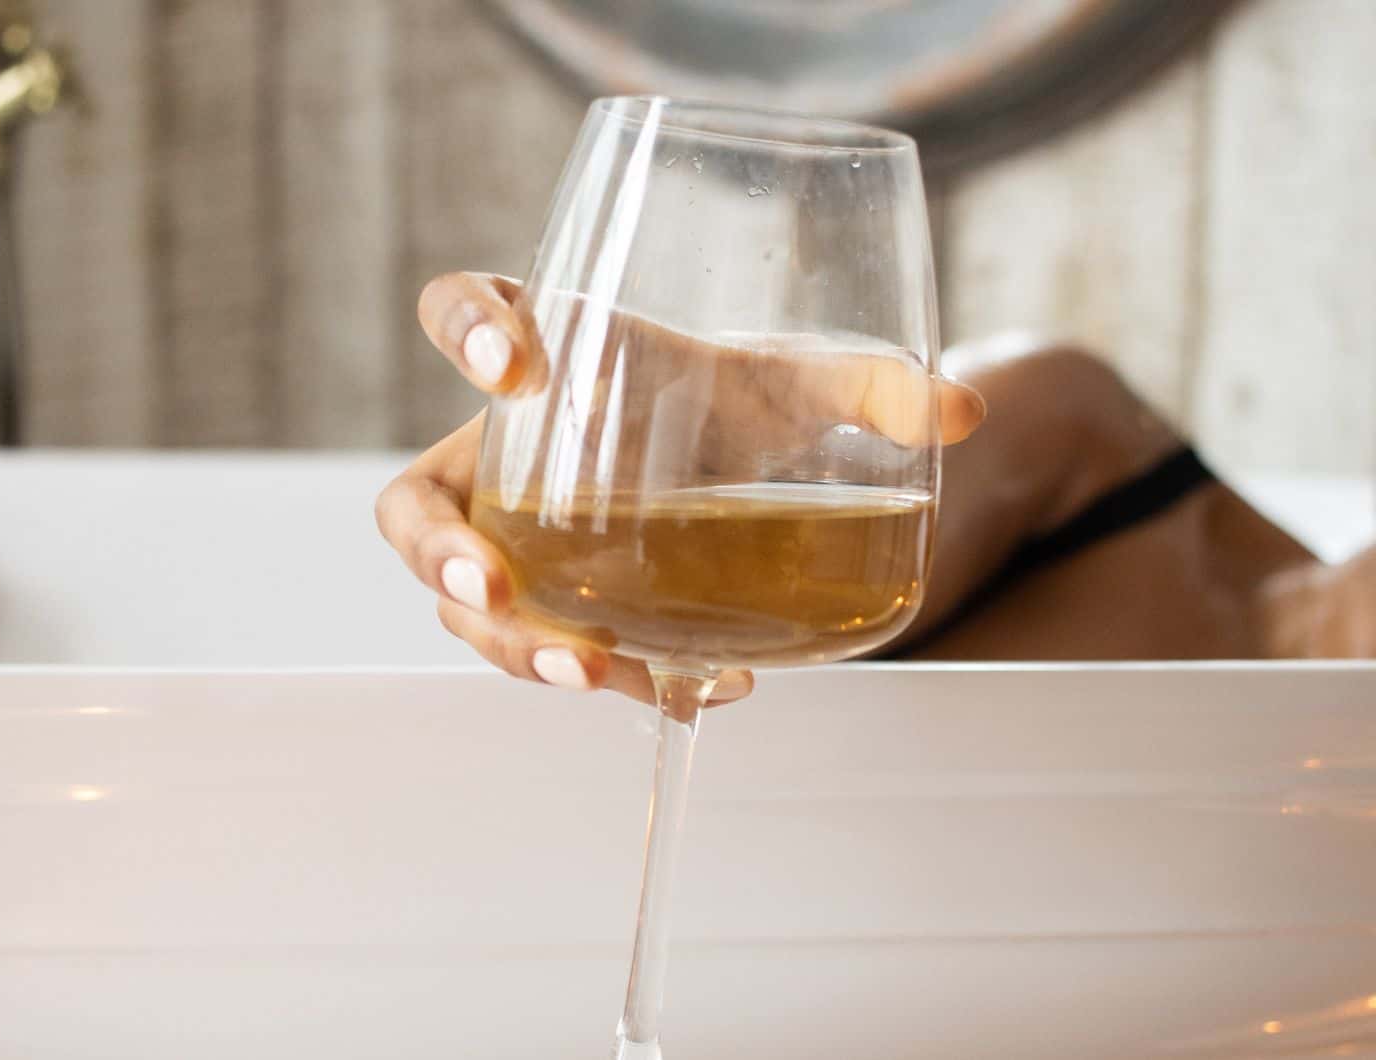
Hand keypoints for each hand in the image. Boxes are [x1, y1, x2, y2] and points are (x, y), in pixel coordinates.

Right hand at [376, 272, 986, 703]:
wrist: (722, 465)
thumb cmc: (726, 401)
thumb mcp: (788, 386)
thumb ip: (866, 386)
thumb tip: (965, 411)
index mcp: (543, 352)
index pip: (461, 308)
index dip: (461, 331)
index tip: (515, 367)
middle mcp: (502, 453)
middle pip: (416, 505)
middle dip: (440, 551)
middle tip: (492, 584)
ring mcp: (511, 538)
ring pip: (463, 601)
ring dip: (512, 645)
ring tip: (592, 671)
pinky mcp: (549, 603)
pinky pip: (537, 646)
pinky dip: (596, 672)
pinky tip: (680, 692)